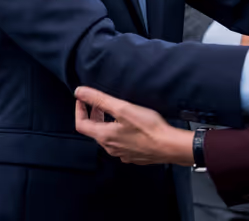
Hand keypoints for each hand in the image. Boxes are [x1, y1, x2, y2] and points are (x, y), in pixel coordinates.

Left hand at [74, 87, 193, 165]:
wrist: (168, 146)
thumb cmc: (147, 128)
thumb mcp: (122, 108)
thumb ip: (99, 99)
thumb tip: (79, 92)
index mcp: (104, 136)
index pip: (81, 124)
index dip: (79, 110)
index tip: (82, 99)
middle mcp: (110, 147)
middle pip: (94, 131)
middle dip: (94, 115)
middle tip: (99, 103)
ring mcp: (121, 153)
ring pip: (107, 137)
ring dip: (106, 124)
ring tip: (115, 113)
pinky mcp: (133, 155)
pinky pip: (119, 143)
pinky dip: (118, 132)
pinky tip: (129, 126)